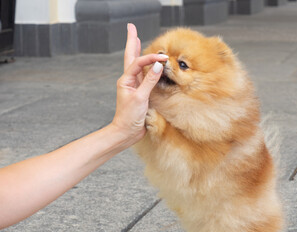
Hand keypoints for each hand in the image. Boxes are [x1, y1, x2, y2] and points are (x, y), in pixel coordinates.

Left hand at [111, 23, 167, 145]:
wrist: (126, 132)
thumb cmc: (130, 117)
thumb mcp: (141, 98)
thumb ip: (149, 81)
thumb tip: (158, 65)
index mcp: (126, 80)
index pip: (139, 62)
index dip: (151, 58)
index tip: (163, 57)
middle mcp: (128, 80)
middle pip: (131, 56)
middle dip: (132, 41)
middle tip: (132, 28)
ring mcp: (134, 86)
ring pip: (135, 64)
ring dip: (136, 51)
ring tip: (137, 39)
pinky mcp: (139, 92)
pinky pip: (142, 74)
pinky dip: (145, 65)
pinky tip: (147, 63)